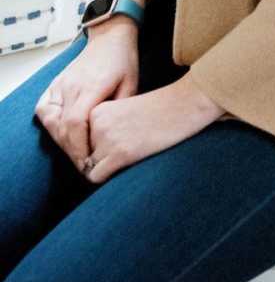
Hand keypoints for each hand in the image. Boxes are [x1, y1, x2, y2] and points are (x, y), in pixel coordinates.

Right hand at [34, 21, 138, 171]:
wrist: (110, 37)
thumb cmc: (124, 61)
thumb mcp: (132, 85)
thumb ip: (121, 111)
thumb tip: (114, 140)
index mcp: (91, 86)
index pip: (75, 123)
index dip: (79, 146)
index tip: (88, 162)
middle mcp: (71, 85)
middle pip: (62, 127)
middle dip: (72, 149)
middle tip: (84, 163)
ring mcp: (60, 84)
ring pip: (50, 120)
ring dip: (61, 139)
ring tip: (76, 150)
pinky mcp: (54, 84)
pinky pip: (44, 110)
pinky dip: (50, 125)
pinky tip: (62, 133)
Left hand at [82, 74, 224, 184]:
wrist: (185, 104)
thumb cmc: (159, 109)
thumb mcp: (124, 109)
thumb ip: (105, 126)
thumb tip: (88, 158)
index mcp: (97, 110)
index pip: (81, 139)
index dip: (96, 145)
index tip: (116, 142)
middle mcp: (98, 124)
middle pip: (83, 153)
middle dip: (99, 157)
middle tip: (123, 151)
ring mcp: (108, 139)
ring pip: (88, 166)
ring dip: (105, 167)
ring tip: (128, 157)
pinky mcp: (121, 154)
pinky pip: (95, 176)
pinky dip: (105, 178)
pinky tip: (125, 167)